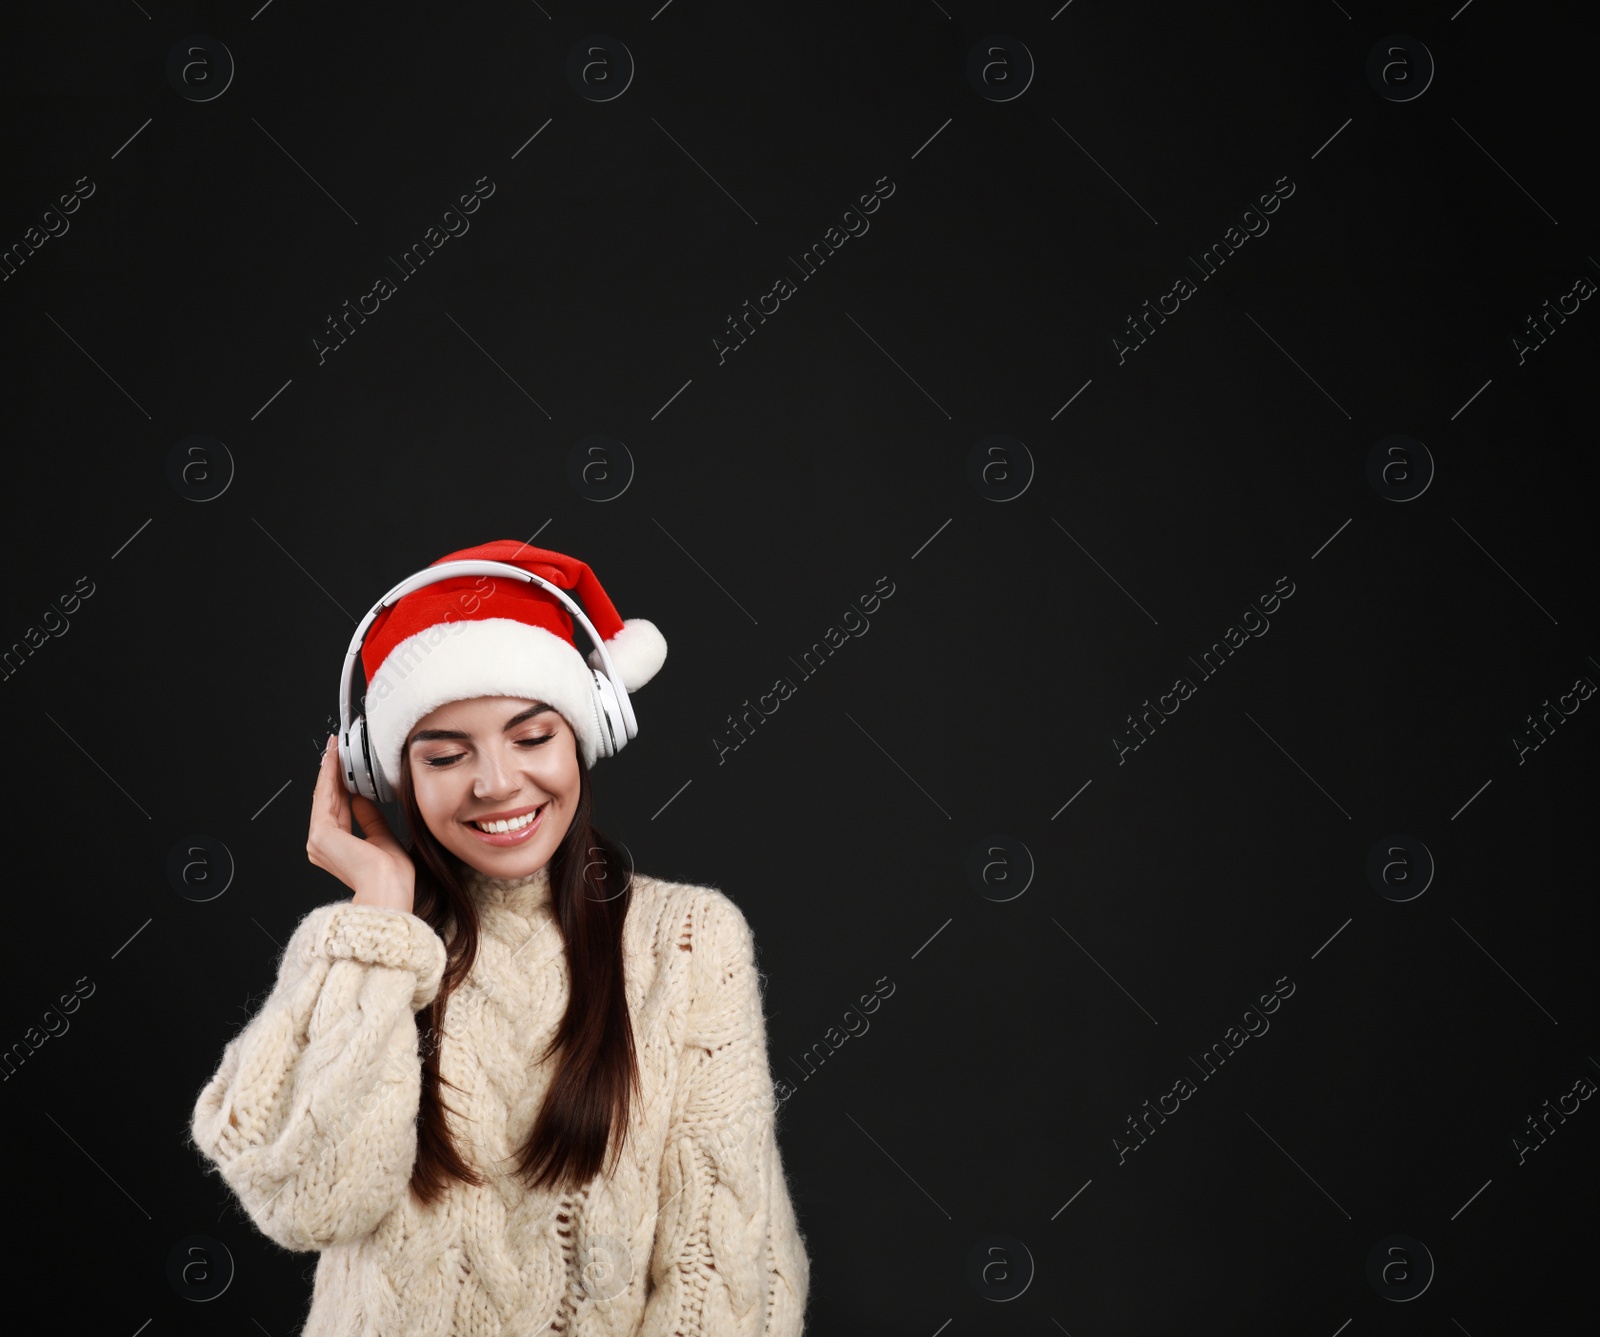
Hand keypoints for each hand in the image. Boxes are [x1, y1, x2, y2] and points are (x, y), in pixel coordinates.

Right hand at [307, 735, 415, 912]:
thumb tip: (362, 799)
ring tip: (334, 748)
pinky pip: (324, 797)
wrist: (388, 888)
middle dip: (333, 773)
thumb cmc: (391, 876)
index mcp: (335, 850)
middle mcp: (322, 846)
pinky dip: (329, 776)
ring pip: (324, 796)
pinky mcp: (321, 833)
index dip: (340, 786)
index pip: (337, 809)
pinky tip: (333, 760)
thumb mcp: (382, 838)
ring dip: (329, 770)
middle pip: (327, 800)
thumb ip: (370, 819)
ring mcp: (318, 840)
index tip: (345, 767)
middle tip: (336, 749)